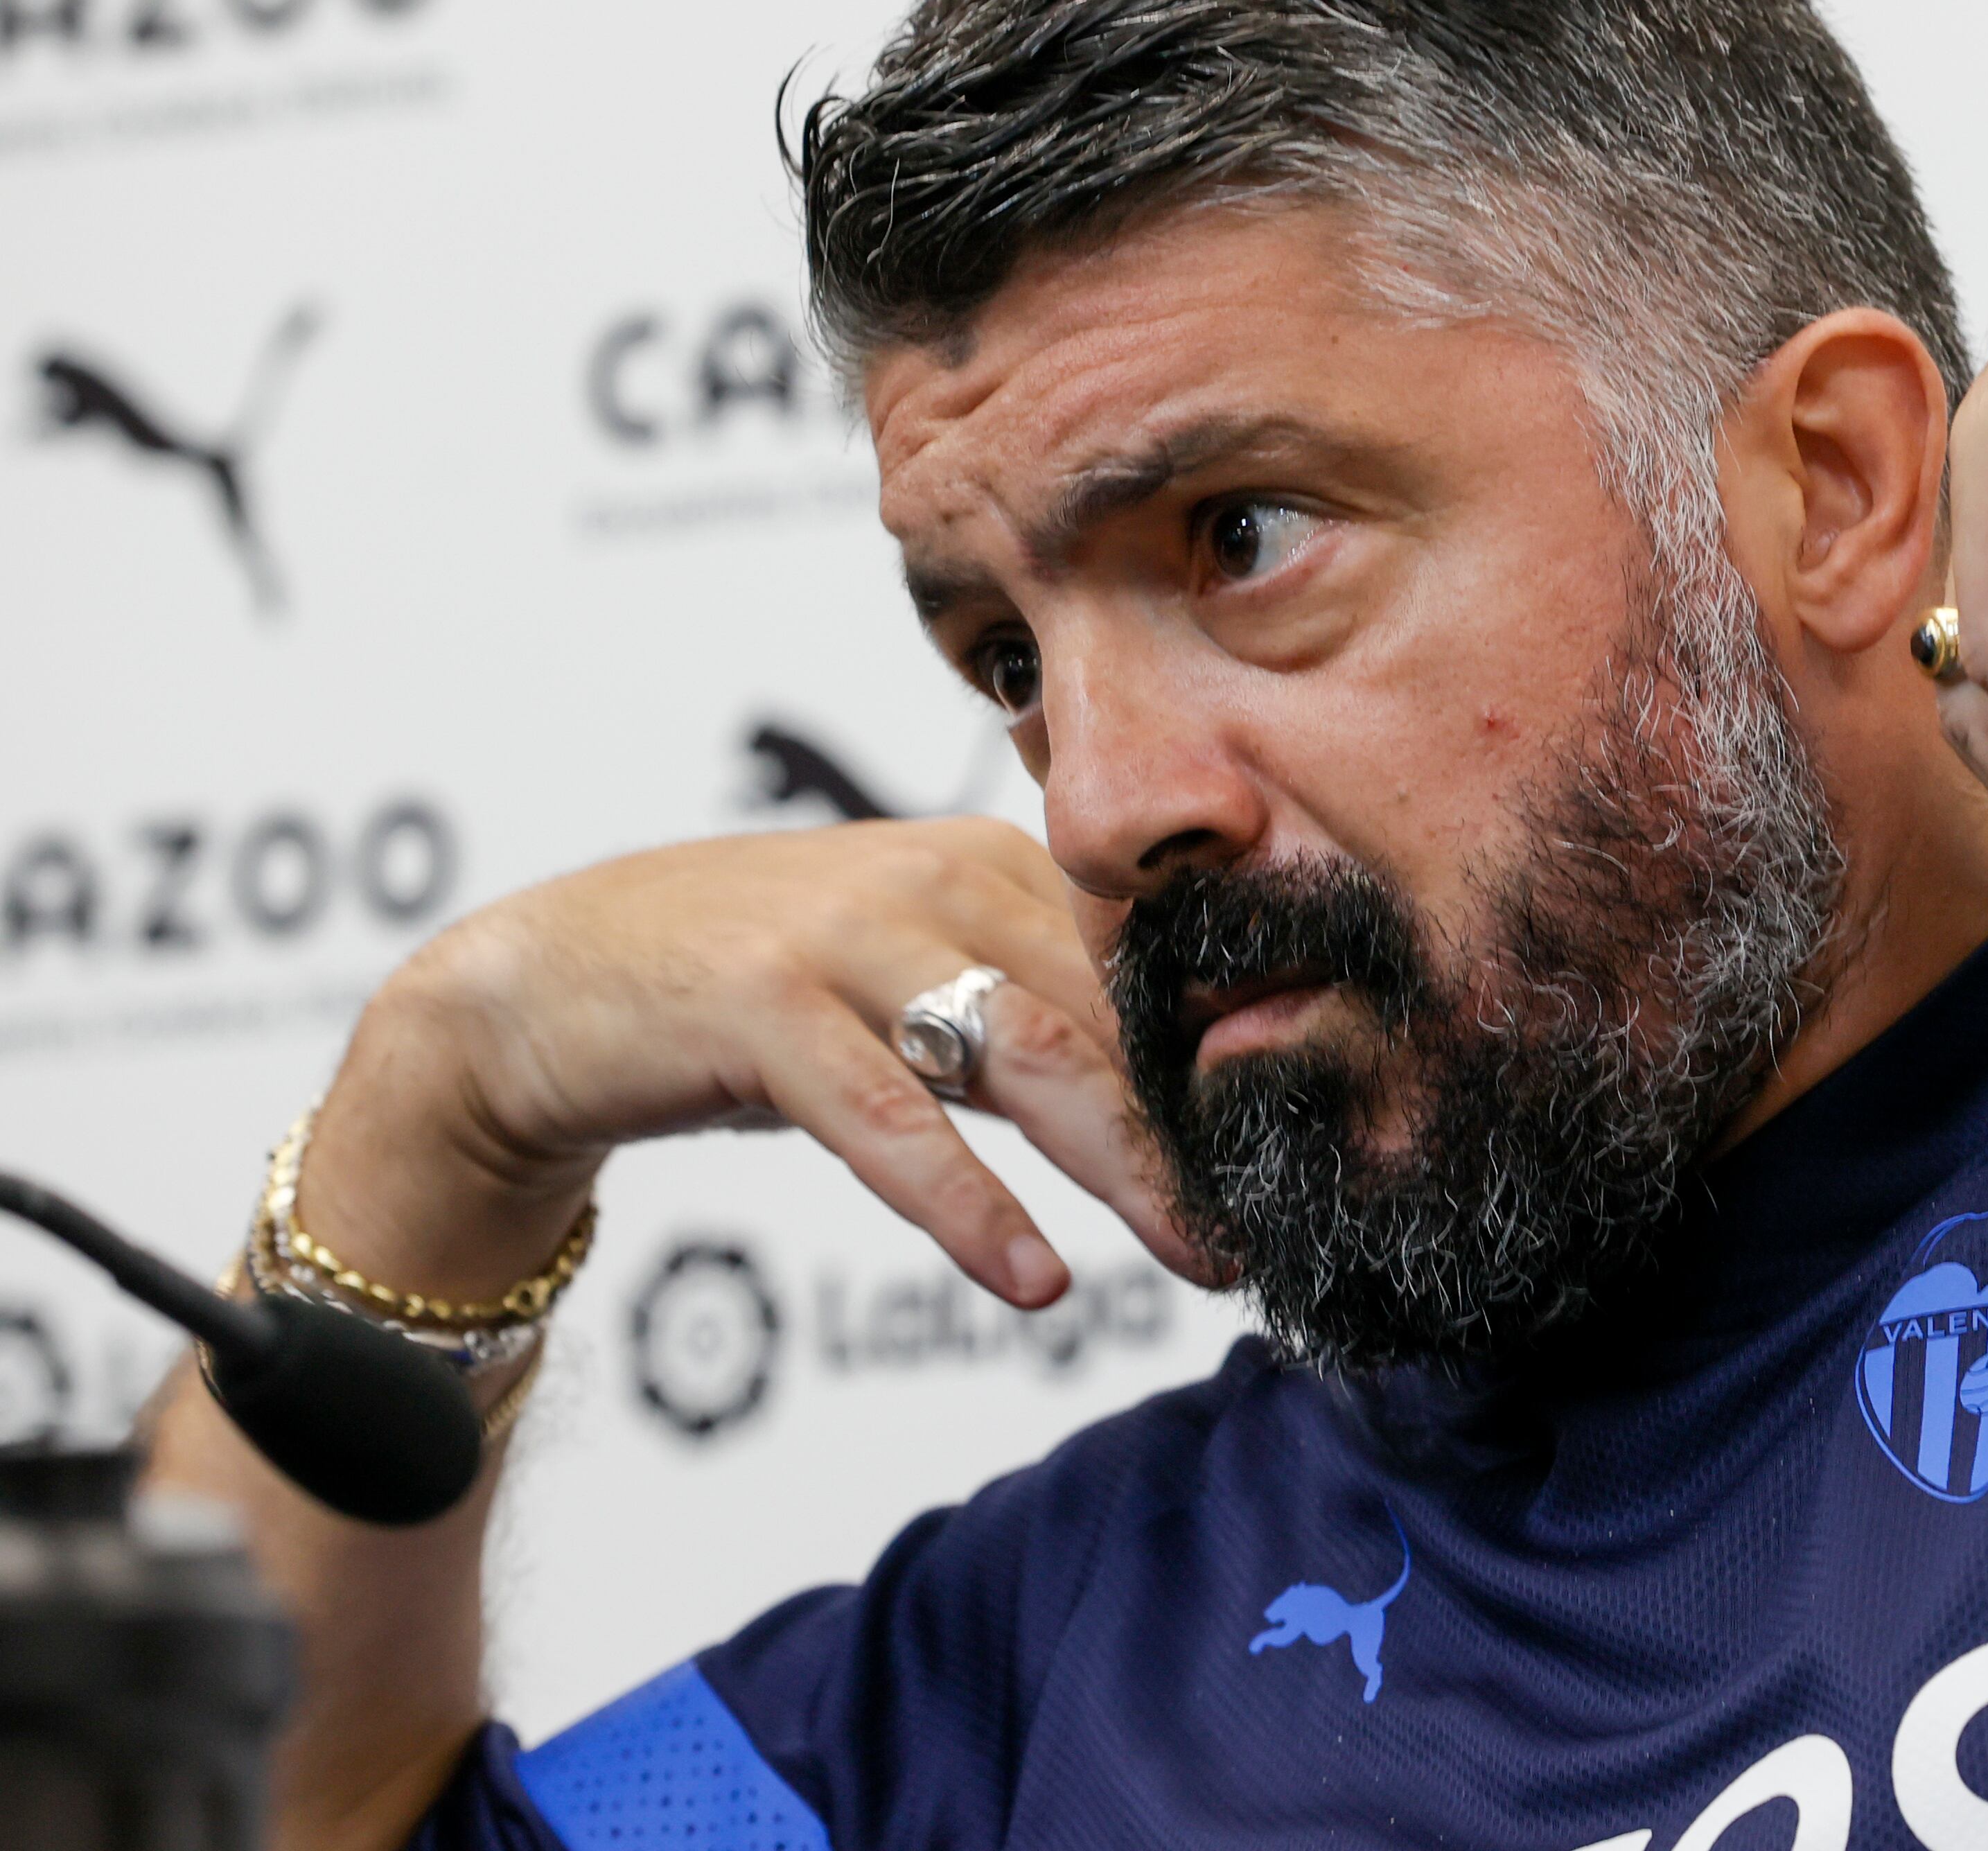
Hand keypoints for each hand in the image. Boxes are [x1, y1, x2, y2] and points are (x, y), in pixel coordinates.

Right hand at [305, 818, 1202, 1312]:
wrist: (545, 985)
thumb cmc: (754, 996)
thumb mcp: (911, 991)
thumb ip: (1030, 1022)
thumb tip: (1176, 1107)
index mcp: (990, 863)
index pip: (1142, 963)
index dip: (1221, 1058)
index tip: (1290, 1152)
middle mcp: (933, 880)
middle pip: (1107, 1008)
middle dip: (1198, 1125)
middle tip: (1266, 1226)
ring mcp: (844, 935)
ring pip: (1022, 1050)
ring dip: (1121, 1164)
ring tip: (1194, 1254)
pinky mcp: (759, 1006)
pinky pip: (889, 1116)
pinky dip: (969, 1203)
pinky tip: (1032, 1276)